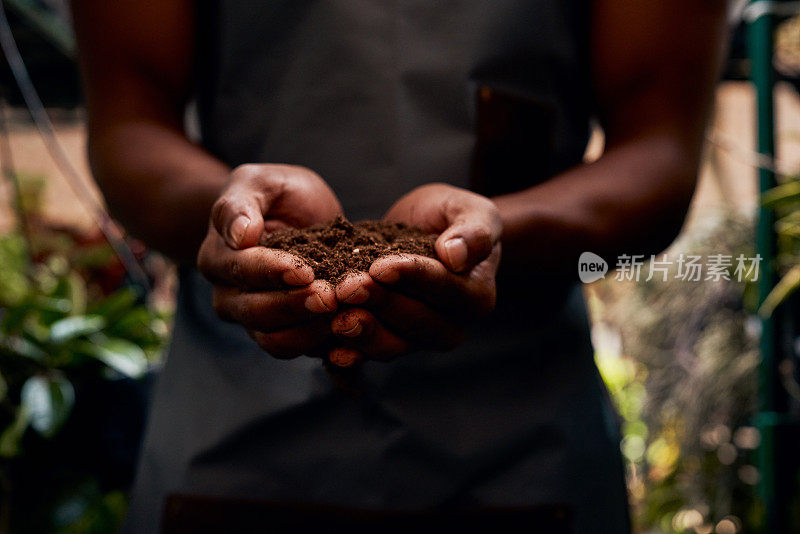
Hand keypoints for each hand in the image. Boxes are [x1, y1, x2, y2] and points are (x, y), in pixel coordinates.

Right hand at [198, 164, 341, 357]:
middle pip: (257, 314)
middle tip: (331, 297)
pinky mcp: (289, 334)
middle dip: (295, 306)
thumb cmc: (276, 195)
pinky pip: (302, 351)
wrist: (299, 216)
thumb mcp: (259, 182)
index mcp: (218, 259)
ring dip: (311, 332)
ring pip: (276, 342)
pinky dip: (326, 347)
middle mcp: (230, 297)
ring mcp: (257, 322)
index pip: (240, 272)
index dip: (272, 272)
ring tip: (344, 314)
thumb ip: (241, 203)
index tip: (304, 270)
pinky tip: (351, 335)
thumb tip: (239, 235)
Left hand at [328, 183, 501, 366]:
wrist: (422, 230)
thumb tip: (455, 256)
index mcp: (476, 296)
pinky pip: (370, 356)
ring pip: (393, 346)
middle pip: (417, 323)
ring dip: (363, 332)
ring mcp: (418, 339)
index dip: (411, 278)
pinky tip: (332, 352)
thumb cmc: (451, 218)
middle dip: (380, 304)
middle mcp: (450, 326)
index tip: (381, 266)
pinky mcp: (389, 341)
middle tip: (348, 287)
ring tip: (337, 317)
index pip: (444, 289)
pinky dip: (351, 356)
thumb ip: (475, 231)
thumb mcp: (472, 211)